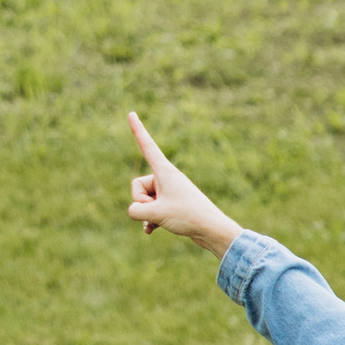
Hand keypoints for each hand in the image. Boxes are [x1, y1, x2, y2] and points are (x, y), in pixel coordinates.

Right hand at [125, 109, 241, 256]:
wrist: (212, 229)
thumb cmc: (187, 216)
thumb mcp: (155, 214)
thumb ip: (135, 210)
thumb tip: (136, 213)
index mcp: (165, 171)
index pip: (147, 146)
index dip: (138, 130)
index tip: (131, 113)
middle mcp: (166, 178)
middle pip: (138, 185)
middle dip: (142, 201)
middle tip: (159, 210)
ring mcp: (169, 191)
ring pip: (144, 200)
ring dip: (147, 213)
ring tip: (162, 221)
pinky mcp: (172, 204)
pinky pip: (151, 209)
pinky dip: (150, 219)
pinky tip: (152, 230)